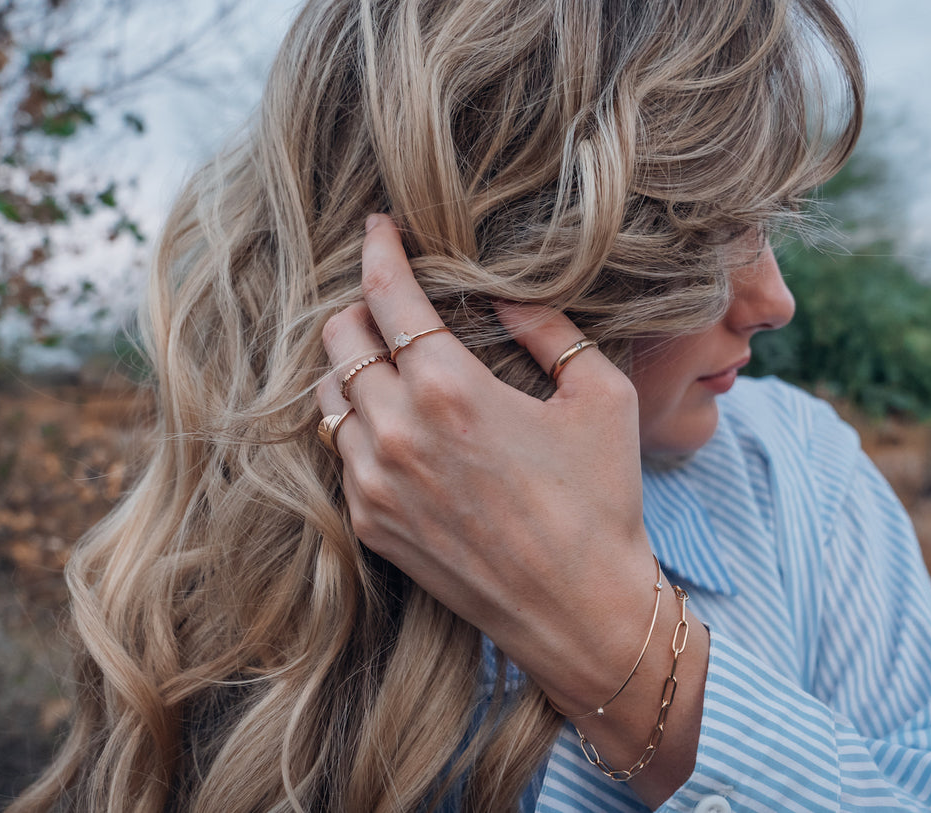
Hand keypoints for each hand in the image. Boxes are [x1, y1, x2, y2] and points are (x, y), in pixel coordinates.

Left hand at [317, 214, 658, 706]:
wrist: (580, 611)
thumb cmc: (602, 500)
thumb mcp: (601, 397)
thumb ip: (549, 329)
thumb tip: (500, 292)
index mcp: (452, 389)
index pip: (388, 295)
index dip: (378, 250)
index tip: (379, 228)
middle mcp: (398, 432)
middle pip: (339, 337)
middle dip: (362, 307)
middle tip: (394, 303)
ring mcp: (374, 483)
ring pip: (328, 396)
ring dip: (353, 368)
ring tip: (393, 364)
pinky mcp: (369, 525)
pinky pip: (340, 453)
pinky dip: (361, 427)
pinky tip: (402, 429)